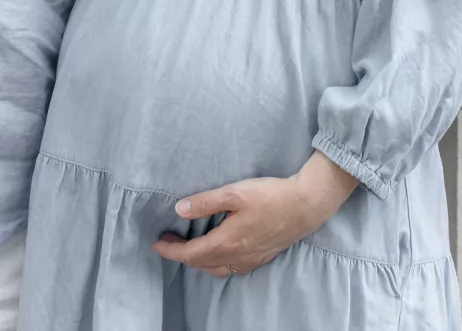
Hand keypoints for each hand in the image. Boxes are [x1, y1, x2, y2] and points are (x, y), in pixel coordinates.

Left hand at [152, 152, 357, 276]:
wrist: (304, 206)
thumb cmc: (269, 196)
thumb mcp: (234, 192)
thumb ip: (206, 202)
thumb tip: (179, 209)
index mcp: (227, 242)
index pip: (190, 254)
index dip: (171, 250)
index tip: (156, 243)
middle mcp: (236, 257)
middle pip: (201, 264)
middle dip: (181, 255)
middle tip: (168, 240)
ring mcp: (249, 260)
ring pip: (215, 269)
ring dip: (198, 260)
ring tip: (188, 245)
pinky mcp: (259, 258)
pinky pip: (229, 268)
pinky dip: (215, 262)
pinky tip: (215, 249)